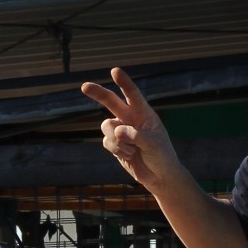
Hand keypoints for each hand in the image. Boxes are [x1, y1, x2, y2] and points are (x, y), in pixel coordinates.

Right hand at [81, 68, 179, 194]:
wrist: (159, 176)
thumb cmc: (162, 156)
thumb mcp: (154, 145)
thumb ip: (137, 136)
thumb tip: (118, 130)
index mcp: (144, 113)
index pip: (133, 95)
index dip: (124, 83)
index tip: (115, 71)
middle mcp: (130, 118)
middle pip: (110, 101)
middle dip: (97, 93)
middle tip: (84, 86)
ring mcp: (121, 130)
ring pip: (106, 126)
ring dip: (116, 140)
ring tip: (132, 150)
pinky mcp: (114, 143)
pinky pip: (106, 141)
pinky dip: (116, 150)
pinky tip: (129, 156)